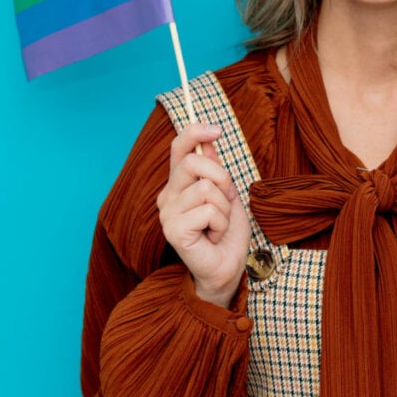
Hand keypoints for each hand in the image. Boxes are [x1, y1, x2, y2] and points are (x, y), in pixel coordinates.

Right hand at [157, 123, 250, 307]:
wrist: (228, 266)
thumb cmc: (227, 233)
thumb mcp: (226, 194)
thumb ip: (214, 169)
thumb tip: (208, 141)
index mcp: (179, 185)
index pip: (179, 148)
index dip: (195, 132)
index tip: (216, 129)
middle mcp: (168, 196)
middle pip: (193, 163)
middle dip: (222, 177)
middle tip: (227, 198)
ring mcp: (168, 214)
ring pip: (206, 188)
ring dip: (224, 208)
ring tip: (219, 224)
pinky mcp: (173, 231)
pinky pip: (207, 211)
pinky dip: (221, 223)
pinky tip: (214, 236)